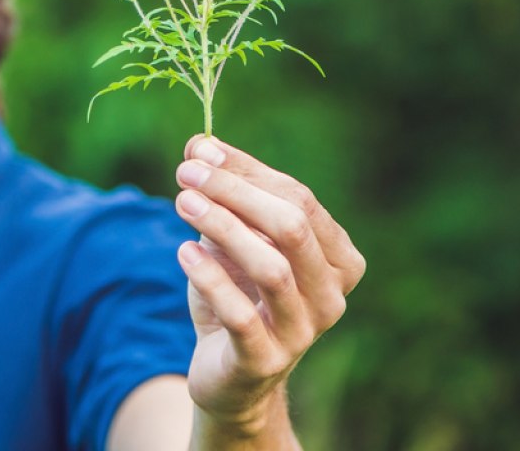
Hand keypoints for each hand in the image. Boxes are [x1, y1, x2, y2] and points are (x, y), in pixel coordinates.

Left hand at [173, 136, 365, 434]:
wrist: (227, 373)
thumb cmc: (236, 295)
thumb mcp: (231, 240)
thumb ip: (223, 194)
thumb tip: (199, 144)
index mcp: (338, 259)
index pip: (299, 199)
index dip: (248, 171)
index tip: (199, 151)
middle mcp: (332, 295)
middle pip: (292, 226)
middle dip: (235, 192)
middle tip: (186, 173)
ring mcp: (303, 331)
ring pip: (272, 267)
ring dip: (222, 227)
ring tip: (181, 202)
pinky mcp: (266, 360)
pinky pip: (242, 314)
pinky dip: (211, 277)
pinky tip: (183, 250)